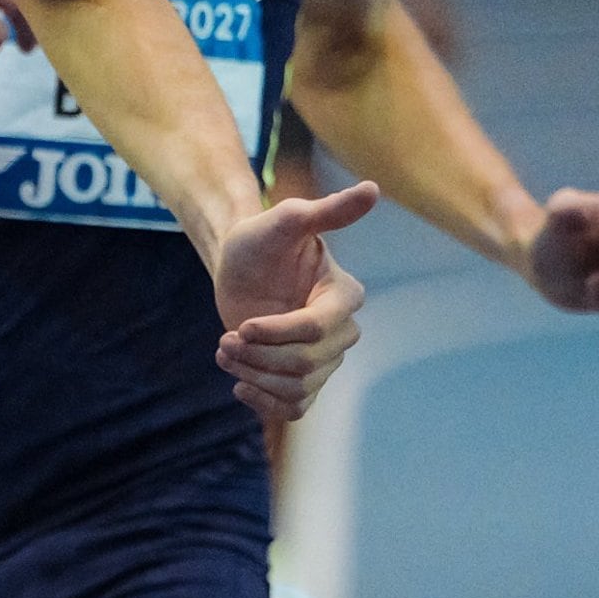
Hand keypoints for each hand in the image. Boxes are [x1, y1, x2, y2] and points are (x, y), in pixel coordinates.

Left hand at [210, 181, 377, 419]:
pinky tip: (240, 384)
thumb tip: (374, 189)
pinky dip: (265, 404)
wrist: (237, 265)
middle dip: (259, 356)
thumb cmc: (259, 239)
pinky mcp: (304, 377)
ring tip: (224, 353)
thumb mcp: (286, 220)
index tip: (241, 326)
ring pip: (298, 387)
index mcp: (344, 295)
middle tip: (225, 340)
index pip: (315, 330)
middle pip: (305, 363)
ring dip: (254, 377)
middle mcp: (342, 330)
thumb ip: (327, 211)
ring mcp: (325, 357)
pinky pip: (295, 408)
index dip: (275, 333)